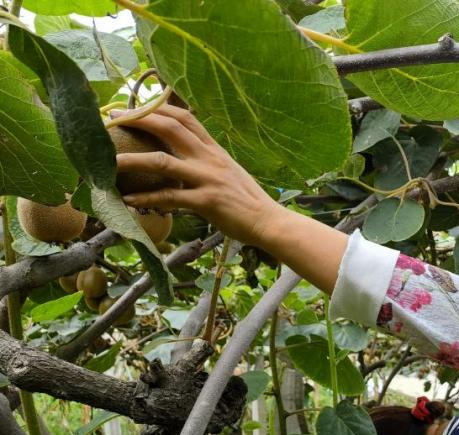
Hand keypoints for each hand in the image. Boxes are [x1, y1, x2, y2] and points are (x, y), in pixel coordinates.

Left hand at [111, 104, 281, 245]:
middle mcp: (209, 158)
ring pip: (161, 161)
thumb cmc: (247, 201)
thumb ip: (206, 160)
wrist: (269, 222)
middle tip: (110, 119)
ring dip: (130, 160)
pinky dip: (146, 199)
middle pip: (169, 127)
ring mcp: (207, 179)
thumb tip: (183, 158)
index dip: (156, 107)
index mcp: (214, 149)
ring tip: (106, 162)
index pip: (184, 117)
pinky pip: (170, 197)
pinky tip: (128, 201)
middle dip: (137, 119)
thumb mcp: (227, 171)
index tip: (132, 105)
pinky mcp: (206, 202)